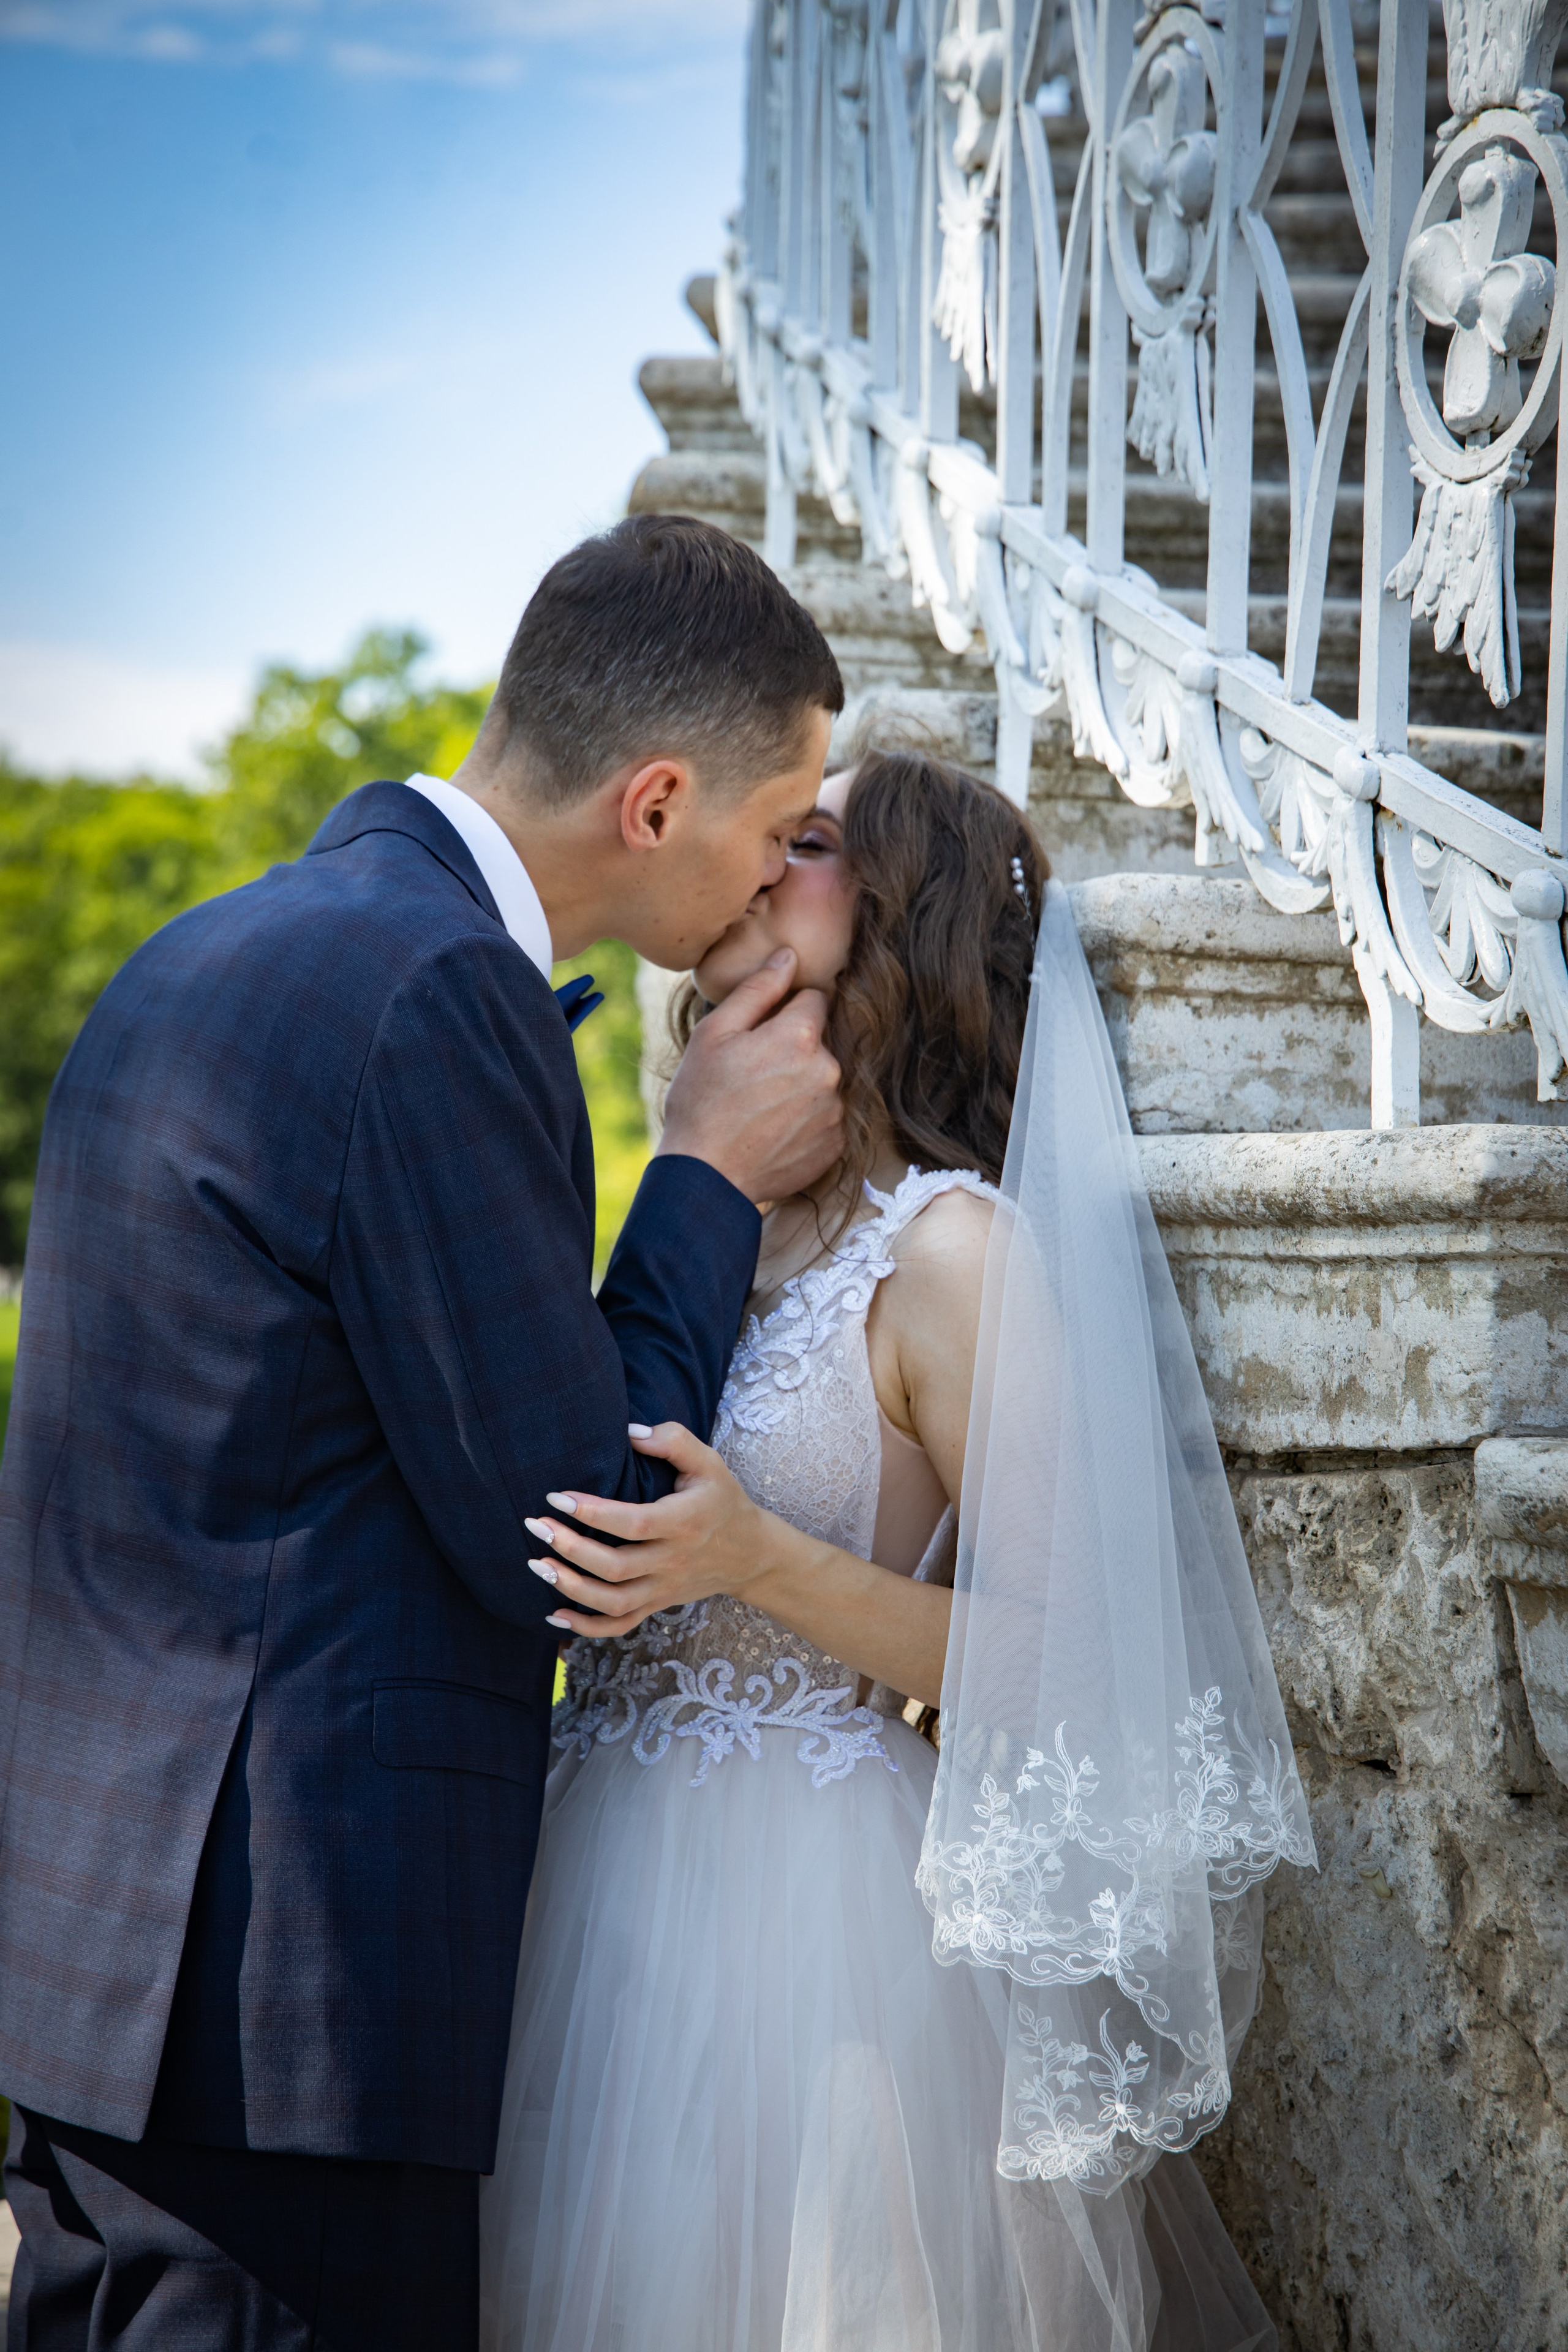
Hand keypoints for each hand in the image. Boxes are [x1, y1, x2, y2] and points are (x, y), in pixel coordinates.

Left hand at [523, 1422, 782, 1639]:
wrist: (750, 1553)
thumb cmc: (723, 1500)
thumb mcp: (709, 1463)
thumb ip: (673, 1440)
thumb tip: (629, 1431)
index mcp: (684, 1522)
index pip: (633, 1523)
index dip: (592, 1513)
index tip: (558, 1496)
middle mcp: (672, 1560)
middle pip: (615, 1567)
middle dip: (569, 1548)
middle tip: (536, 1525)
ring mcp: (664, 1587)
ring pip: (613, 1602)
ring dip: (570, 1587)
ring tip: (537, 1565)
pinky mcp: (658, 1604)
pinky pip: (620, 1625)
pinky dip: (585, 1628)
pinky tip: (553, 1615)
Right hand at [657, 948, 843, 1203]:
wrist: (707, 1177)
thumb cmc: (701, 1101)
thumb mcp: (715, 1034)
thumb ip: (757, 990)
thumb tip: (789, 956)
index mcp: (799, 1036)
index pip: (815, 1000)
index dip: (786, 1011)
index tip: (763, 1033)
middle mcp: (829, 1070)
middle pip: (820, 1041)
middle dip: (794, 1049)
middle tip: (754, 1075)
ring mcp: (836, 1110)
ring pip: (824, 1079)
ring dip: (802, 1084)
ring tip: (762, 1105)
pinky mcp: (836, 1143)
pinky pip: (828, 1115)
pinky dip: (807, 1118)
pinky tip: (775, 1128)